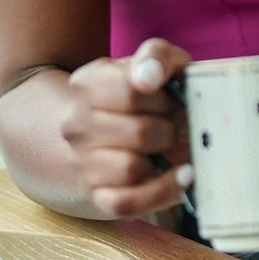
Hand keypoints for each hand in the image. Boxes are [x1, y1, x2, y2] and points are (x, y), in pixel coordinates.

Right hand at [61, 38, 192, 217]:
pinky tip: (182, 177)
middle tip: (175, 125)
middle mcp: (77, 125)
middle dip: (169, 129)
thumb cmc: (137, 96)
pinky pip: (127, 203)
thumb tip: (148, 77)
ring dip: (163, 160)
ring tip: (170, 148)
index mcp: (87, 85)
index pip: (133, 91)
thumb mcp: (148, 64)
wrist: (96, 132)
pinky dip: (161, 192)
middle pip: (140, 132)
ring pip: (131, 169)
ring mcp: (83, 162)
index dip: (162, 97)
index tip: (168, 97)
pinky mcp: (97, 195)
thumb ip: (156, 56)